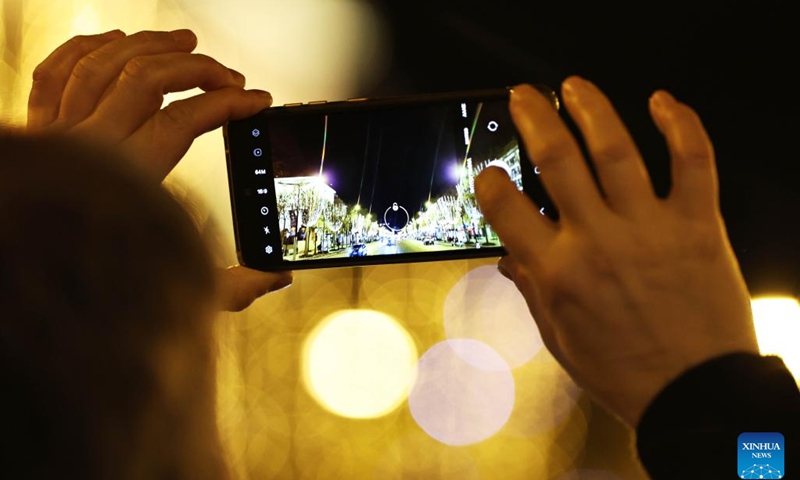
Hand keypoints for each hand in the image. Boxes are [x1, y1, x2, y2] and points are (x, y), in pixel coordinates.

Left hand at [28, 30, 291, 310]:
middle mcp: (89, 147)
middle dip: (198, 68)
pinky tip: (116, 42)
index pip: (184, 120)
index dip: (228, 104)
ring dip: (149, 45)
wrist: (27, 283)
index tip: (258, 101)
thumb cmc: (92, 290)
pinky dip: (86, 48)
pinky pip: (56, 72)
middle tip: (230, 77)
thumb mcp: (174, 293)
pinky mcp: (38, 132)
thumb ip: (234, 287)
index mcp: (127, 182)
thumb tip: (279, 278)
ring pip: (103, 64)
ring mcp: (59, 134)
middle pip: (147, 80)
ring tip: (184, 41)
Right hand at [475, 77, 758, 426]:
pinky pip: (692, 162)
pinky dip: (679, 125)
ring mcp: (649, 227)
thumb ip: (533, 290)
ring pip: (615, 149)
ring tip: (573, 86)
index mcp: (557, 271)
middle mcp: (597, 240)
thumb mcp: (560, 336)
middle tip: (523, 95)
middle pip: (557, 159)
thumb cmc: (623, 371)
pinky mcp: (697, 224)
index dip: (490, 180)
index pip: (506, 207)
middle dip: (534, 117)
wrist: (695, 394)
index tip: (490, 170)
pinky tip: (662, 102)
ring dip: (590, 108)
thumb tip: (509, 258)